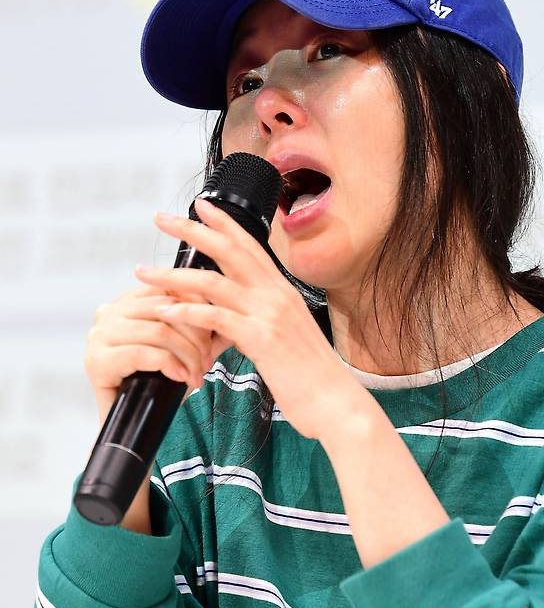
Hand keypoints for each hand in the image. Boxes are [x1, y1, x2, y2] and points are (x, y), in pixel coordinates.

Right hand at [84, 284, 226, 426]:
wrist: (130, 428)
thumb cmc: (156, 382)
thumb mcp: (178, 345)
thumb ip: (194, 320)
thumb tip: (224, 303)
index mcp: (126, 302)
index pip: (169, 289)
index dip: (198, 308)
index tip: (215, 332)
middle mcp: (108, 313)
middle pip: (166, 310)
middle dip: (196, 336)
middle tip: (208, 362)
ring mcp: (99, 336)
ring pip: (159, 331)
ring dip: (187, 354)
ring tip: (197, 374)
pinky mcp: (97, 361)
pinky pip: (143, 353)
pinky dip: (169, 364)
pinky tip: (181, 377)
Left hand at [134, 197, 361, 440]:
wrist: (336, 401)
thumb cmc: (312, 373)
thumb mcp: (288, 335)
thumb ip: (263, 319)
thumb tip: (238, 318)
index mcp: (282, 291)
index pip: (250, 245)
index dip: (224, 222)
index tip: (201, 206)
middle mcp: (276, 294)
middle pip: (229, 250)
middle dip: (192, 230)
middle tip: (161, 218)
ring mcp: (269, 314)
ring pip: (213, 282)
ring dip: (173, 275)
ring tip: (143, 272)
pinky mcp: (261, 338)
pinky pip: (215, 317)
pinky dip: (185, 312)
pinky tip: (164, 311)